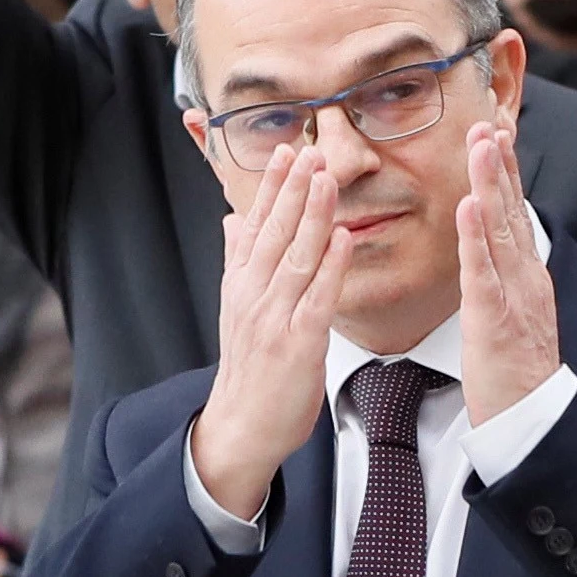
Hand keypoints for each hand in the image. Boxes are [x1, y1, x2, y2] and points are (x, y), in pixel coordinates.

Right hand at [190, 144, 347, 521]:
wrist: (241, 426)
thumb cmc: (248, 370)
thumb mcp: (235, 309)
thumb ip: (237, 260)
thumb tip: (233, 218)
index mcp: (240, 285)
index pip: (256, 224)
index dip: (272, 186)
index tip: (286, 150)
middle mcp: (254, 296)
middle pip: (274, 233)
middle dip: (293, 189)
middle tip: (309, 150)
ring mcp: (275, 319)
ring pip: (296, 257)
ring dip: (312, 216)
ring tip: (326, 179)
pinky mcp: (298, 343)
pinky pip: (317, 298)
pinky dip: (331, 266)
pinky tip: (343, 238)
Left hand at [455, 123, 560, 424]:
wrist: (530, 420)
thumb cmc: (514, 374)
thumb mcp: (512, 316)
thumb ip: (503, 281)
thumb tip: (490, 254)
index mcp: (526, 276)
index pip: (515, 214)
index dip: (506, 174)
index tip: (496, 133)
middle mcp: (525, 278)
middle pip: (512, 211)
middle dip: (500, 164)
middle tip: (488, 121)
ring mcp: (513, 296)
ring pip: (500, 231)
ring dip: (490, 185)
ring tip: (481, 146)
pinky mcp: (494, 319)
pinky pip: (482, 272)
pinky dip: (475, 237)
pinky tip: (467, 206)